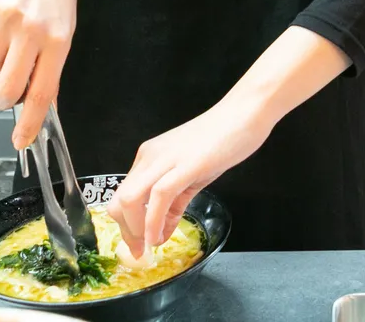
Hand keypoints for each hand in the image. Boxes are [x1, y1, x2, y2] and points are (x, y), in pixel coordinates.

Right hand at [0, 0, 76, 148]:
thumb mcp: (64, 30)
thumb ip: (51, 67)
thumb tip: (43, 106)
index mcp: (58, 39)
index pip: (42, 90)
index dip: (29, 121)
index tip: (20, 141)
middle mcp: (32, 28)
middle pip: (8, 85)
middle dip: (1, 97)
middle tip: (2, 95)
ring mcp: (6, 15)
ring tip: (12, 32)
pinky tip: (0, 16)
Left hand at [105, 97, 272, 259]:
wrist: (245, 113)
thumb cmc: (223, 139)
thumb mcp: (194, 175)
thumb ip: (176, 204)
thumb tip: (162, 233)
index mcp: (150, 157)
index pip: (123, 196)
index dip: (125, 226)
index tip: (138, 246)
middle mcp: (150, 156)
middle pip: (119, 200)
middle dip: (126, 233)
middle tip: (142, 251)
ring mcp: (165, 159)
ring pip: (130, 199)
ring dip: (135, 230)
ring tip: (149, 246)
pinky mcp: (185, 164)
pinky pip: (158, 196)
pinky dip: (153, 221)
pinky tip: (158, 236)